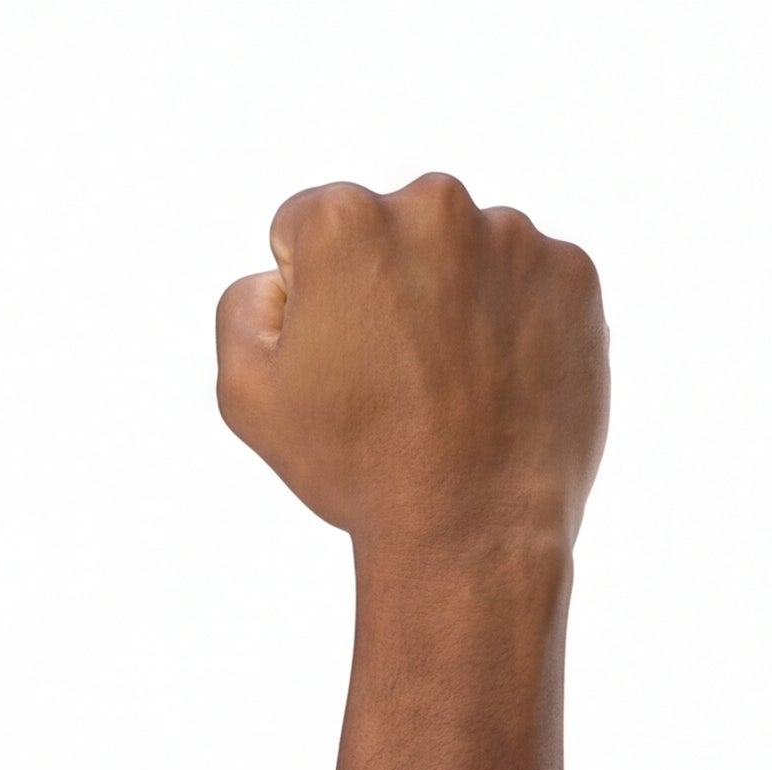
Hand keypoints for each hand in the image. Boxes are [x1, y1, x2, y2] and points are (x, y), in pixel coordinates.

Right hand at [215, 174, 605, 564]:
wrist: (472, 519)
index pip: (304, 224)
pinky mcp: (572, 271)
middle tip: (384, 375)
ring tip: (442, 388)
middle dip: (381, 283)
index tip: (327, 350)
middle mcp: (436, 204)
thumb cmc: (352, 461)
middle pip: (390, 229)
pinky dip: (507, 323)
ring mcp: (515, 234)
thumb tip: (278, 280)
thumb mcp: (247, 395)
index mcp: (346, 221)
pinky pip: (525, 284)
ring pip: (462, 254)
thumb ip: (242, 307)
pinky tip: (490, 385)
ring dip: (447, 303)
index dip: (303, 293)